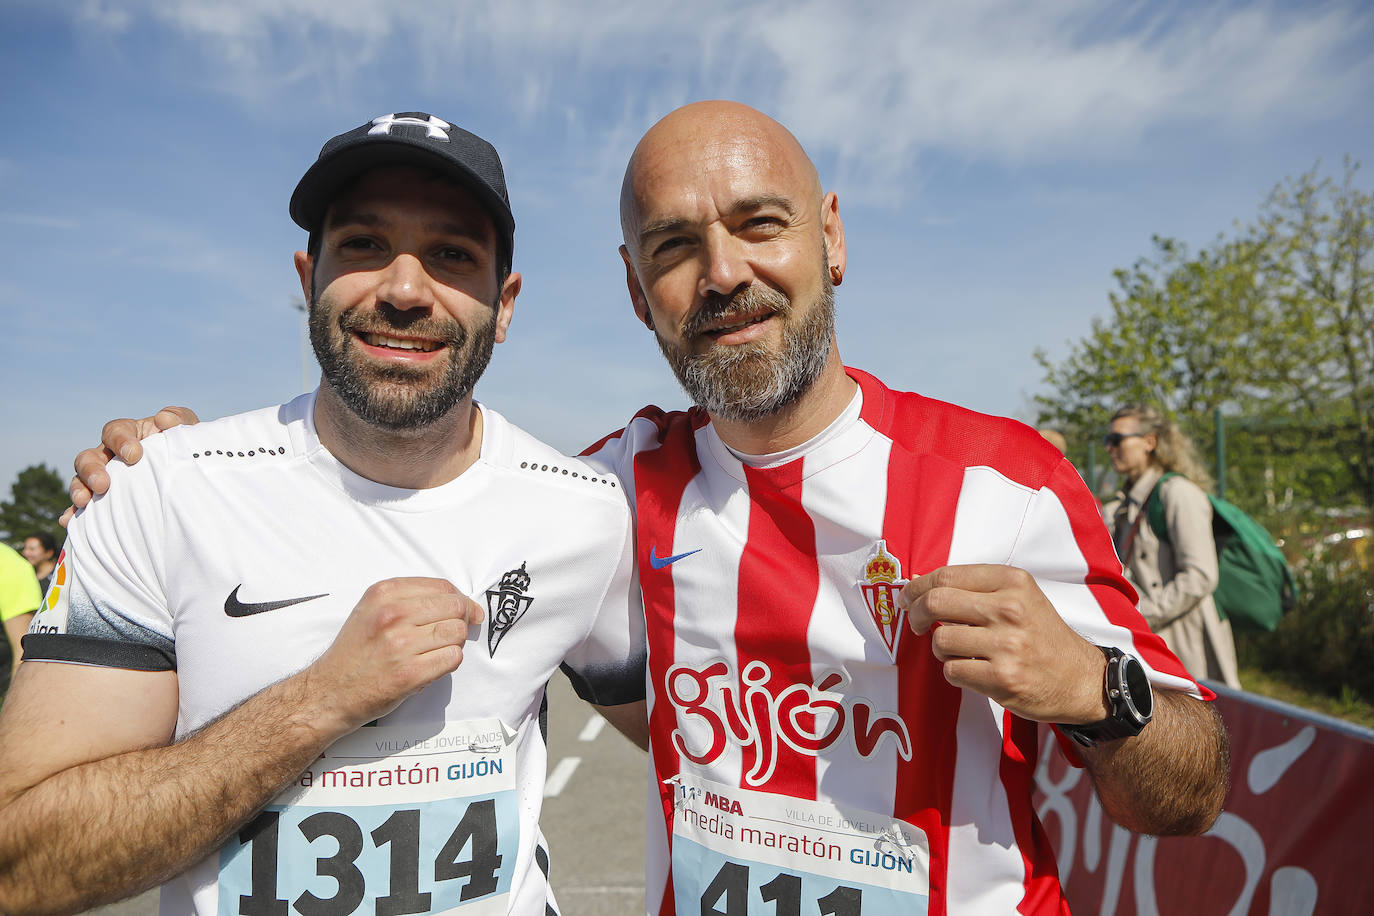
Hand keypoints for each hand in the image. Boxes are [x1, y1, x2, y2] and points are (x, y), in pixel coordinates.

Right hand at [62, 407, 199, 524]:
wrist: (193, 476)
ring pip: (80, 481)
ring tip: (83, 502)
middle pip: (88, 457)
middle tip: (103, 484)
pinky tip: (69, 522)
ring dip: (79, 490)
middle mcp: (110, 456)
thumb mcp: (188, 431)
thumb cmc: (186, 449)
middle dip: (91, 469)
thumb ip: (180, 420)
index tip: (134, 455)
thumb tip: (163, 419)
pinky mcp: (103, 502)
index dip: (121, 441)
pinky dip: (75, 514)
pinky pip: (83, 508)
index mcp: (129, 434)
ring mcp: (104, 478)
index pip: (115, 431)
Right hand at [306, 578, 485, 732]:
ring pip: (457, 632)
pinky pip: (452, 658)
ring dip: (454, 643)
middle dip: (462, 620)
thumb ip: (410, 600)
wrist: (330, 691)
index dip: (461, 599)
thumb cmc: (355, 652)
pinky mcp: (409, 673)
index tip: (466, 610)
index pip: (442, 587)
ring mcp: (401, 644)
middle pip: (454, 607)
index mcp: (384, 594)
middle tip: (454, 632)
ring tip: (436, 650)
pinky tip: (431, 665)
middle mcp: (392, 615)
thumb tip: (461, 602)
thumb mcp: (371, 610)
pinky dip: (448, 662)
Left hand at [899, 565, 1107, 723]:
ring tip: (961, 651)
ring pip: (941, 640)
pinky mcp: (1003, 678)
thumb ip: (976, 588)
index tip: (908, 597)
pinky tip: (974, 669)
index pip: (947, 576)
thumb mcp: (1021, 598)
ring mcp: (1008, 645)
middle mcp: (1010, 609)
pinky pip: (952, 670)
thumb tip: (919, 582)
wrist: (1081, 679)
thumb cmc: (1042, 636)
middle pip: (936, 602)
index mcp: (1013, 582)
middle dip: (917, 614)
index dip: (918, 587)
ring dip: (942, 648)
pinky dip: (955, 671)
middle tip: (918, 624)